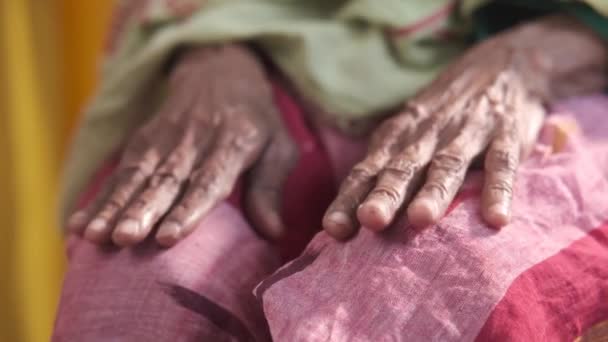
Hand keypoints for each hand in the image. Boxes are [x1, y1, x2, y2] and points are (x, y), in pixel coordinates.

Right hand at [68, 45, 296, 246]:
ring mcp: (164, 140)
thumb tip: (274, 232)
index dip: (188, 210)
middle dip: (142, 211)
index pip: (207, 181)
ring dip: (113, 207)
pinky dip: (99, 197)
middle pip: (165, 181)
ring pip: (135, 176)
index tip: (168, 237)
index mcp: (231, 145)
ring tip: (93, 237)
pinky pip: (119, 171)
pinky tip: (79, 223)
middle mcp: (193, 143)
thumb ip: (271, 188)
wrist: (221, 72)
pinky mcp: (144, 140)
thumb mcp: (279, 147)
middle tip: (123, 239)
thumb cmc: (257, 121)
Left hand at [323, 15, 607, 238]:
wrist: (503, 65)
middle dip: (384, 195)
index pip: (367, 170)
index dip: (349, 198)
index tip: (333, 229)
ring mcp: (466, 133)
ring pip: (446, 165)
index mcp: (398, 137)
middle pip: (402, 168)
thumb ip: (385, 168)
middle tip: (369, 220)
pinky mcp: (506, 135)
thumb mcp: (410, 131)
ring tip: (421, 219)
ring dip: (433, 192)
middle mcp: (426, 135)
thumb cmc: (445, 114)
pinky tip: (496, 219)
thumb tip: (350, 217)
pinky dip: (498, 190)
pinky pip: (501, 163)